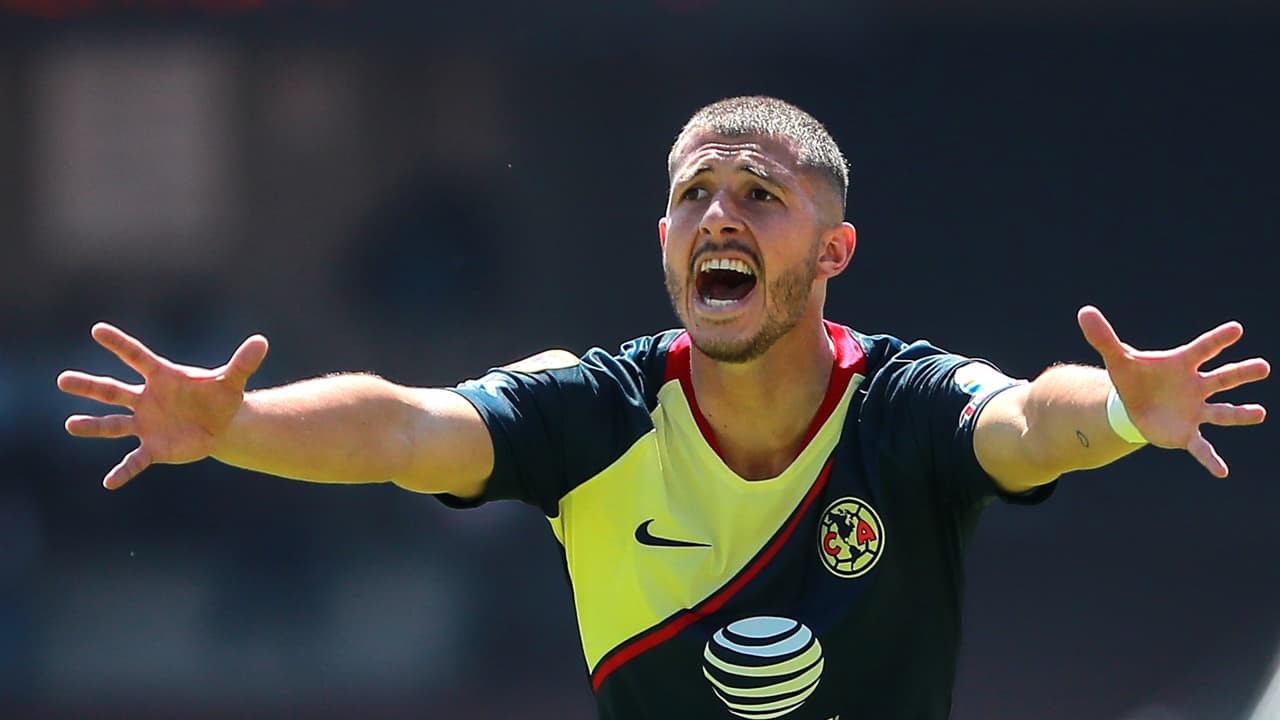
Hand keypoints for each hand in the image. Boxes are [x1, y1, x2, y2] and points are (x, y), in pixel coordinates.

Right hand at [57, 323, 268, 489]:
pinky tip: (110, 482)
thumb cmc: (220, 397)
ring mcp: (146, 423)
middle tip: (63, 380)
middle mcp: (146, 398)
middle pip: (112, 390)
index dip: (119, 344)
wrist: (221, 425)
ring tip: (71, 424)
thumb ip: (243, 362)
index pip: (137, 356)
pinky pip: (134, 461)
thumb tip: (262, 341)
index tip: (97, 329)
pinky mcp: (153, 447)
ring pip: (113, 424)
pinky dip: (123, 471)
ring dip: (93, 425)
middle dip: (89, 386)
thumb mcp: (232, 381)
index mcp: (162, 377)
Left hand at [1077, 306, 1268, 476]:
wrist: (1131, 405)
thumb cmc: (1132, 377)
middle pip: (1223, 378)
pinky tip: (1222, 471)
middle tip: (1262, 366)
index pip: (1203, 349)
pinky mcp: (1187, 432)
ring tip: (1259, 413)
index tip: (1236, 329)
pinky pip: (1202, 447)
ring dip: (1240, 413)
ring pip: (1222, 412)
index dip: (1218, 339)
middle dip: (1241, 373)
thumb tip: (1084, 311)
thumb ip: (1104, 337)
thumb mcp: (1117, 358)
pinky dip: (1210, 459)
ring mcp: (1195, 410)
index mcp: (1182, 364)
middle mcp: (1196, 385)